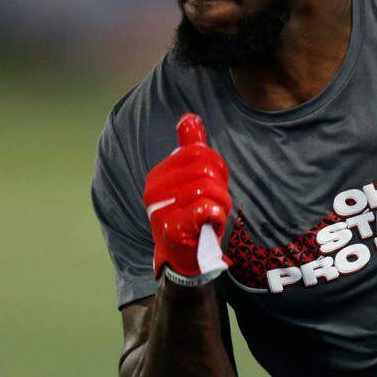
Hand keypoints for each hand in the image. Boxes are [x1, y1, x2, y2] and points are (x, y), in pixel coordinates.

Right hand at [142, 113, 231, 286]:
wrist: (183, 259)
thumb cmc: (191, 216)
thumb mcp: (191, 180)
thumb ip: (190, 148)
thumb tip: (189, 117)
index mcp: (159, 174)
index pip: (199, 153)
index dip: (217, 169)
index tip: (215, 186)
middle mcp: (154, 189)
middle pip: (206, 169)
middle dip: (221, 188)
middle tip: (215, 206)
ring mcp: (160, 209)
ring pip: (209, 189)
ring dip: (221, 205)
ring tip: (211, 217)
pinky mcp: (171, 229)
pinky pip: (204, 209)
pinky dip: (215, 214)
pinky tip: (210, 221)